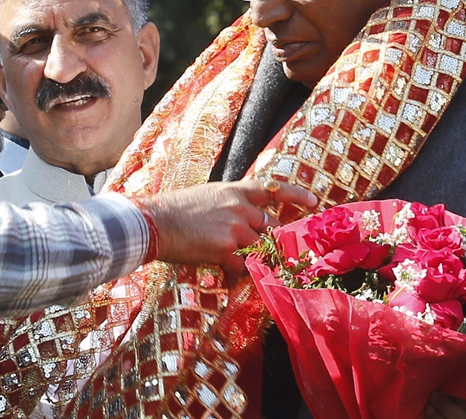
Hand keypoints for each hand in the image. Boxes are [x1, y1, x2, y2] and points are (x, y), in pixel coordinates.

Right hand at [141, 179, 316, 276]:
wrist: (152, 222)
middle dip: (264, 242)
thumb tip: (233, 222)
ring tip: (232, 267)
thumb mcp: (203, 197)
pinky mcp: (227, 249)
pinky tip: (221, 275)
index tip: (313, 202)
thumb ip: (224, 206)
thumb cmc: (170, 210)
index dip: (295, 196)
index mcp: (233, 191)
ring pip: (258, 250)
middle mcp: (239, 207)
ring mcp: (236, 228)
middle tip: (259, 254)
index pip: (272, 189)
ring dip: (248, 261)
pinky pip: (242, 268)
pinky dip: (233, 275)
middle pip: (268, 227)